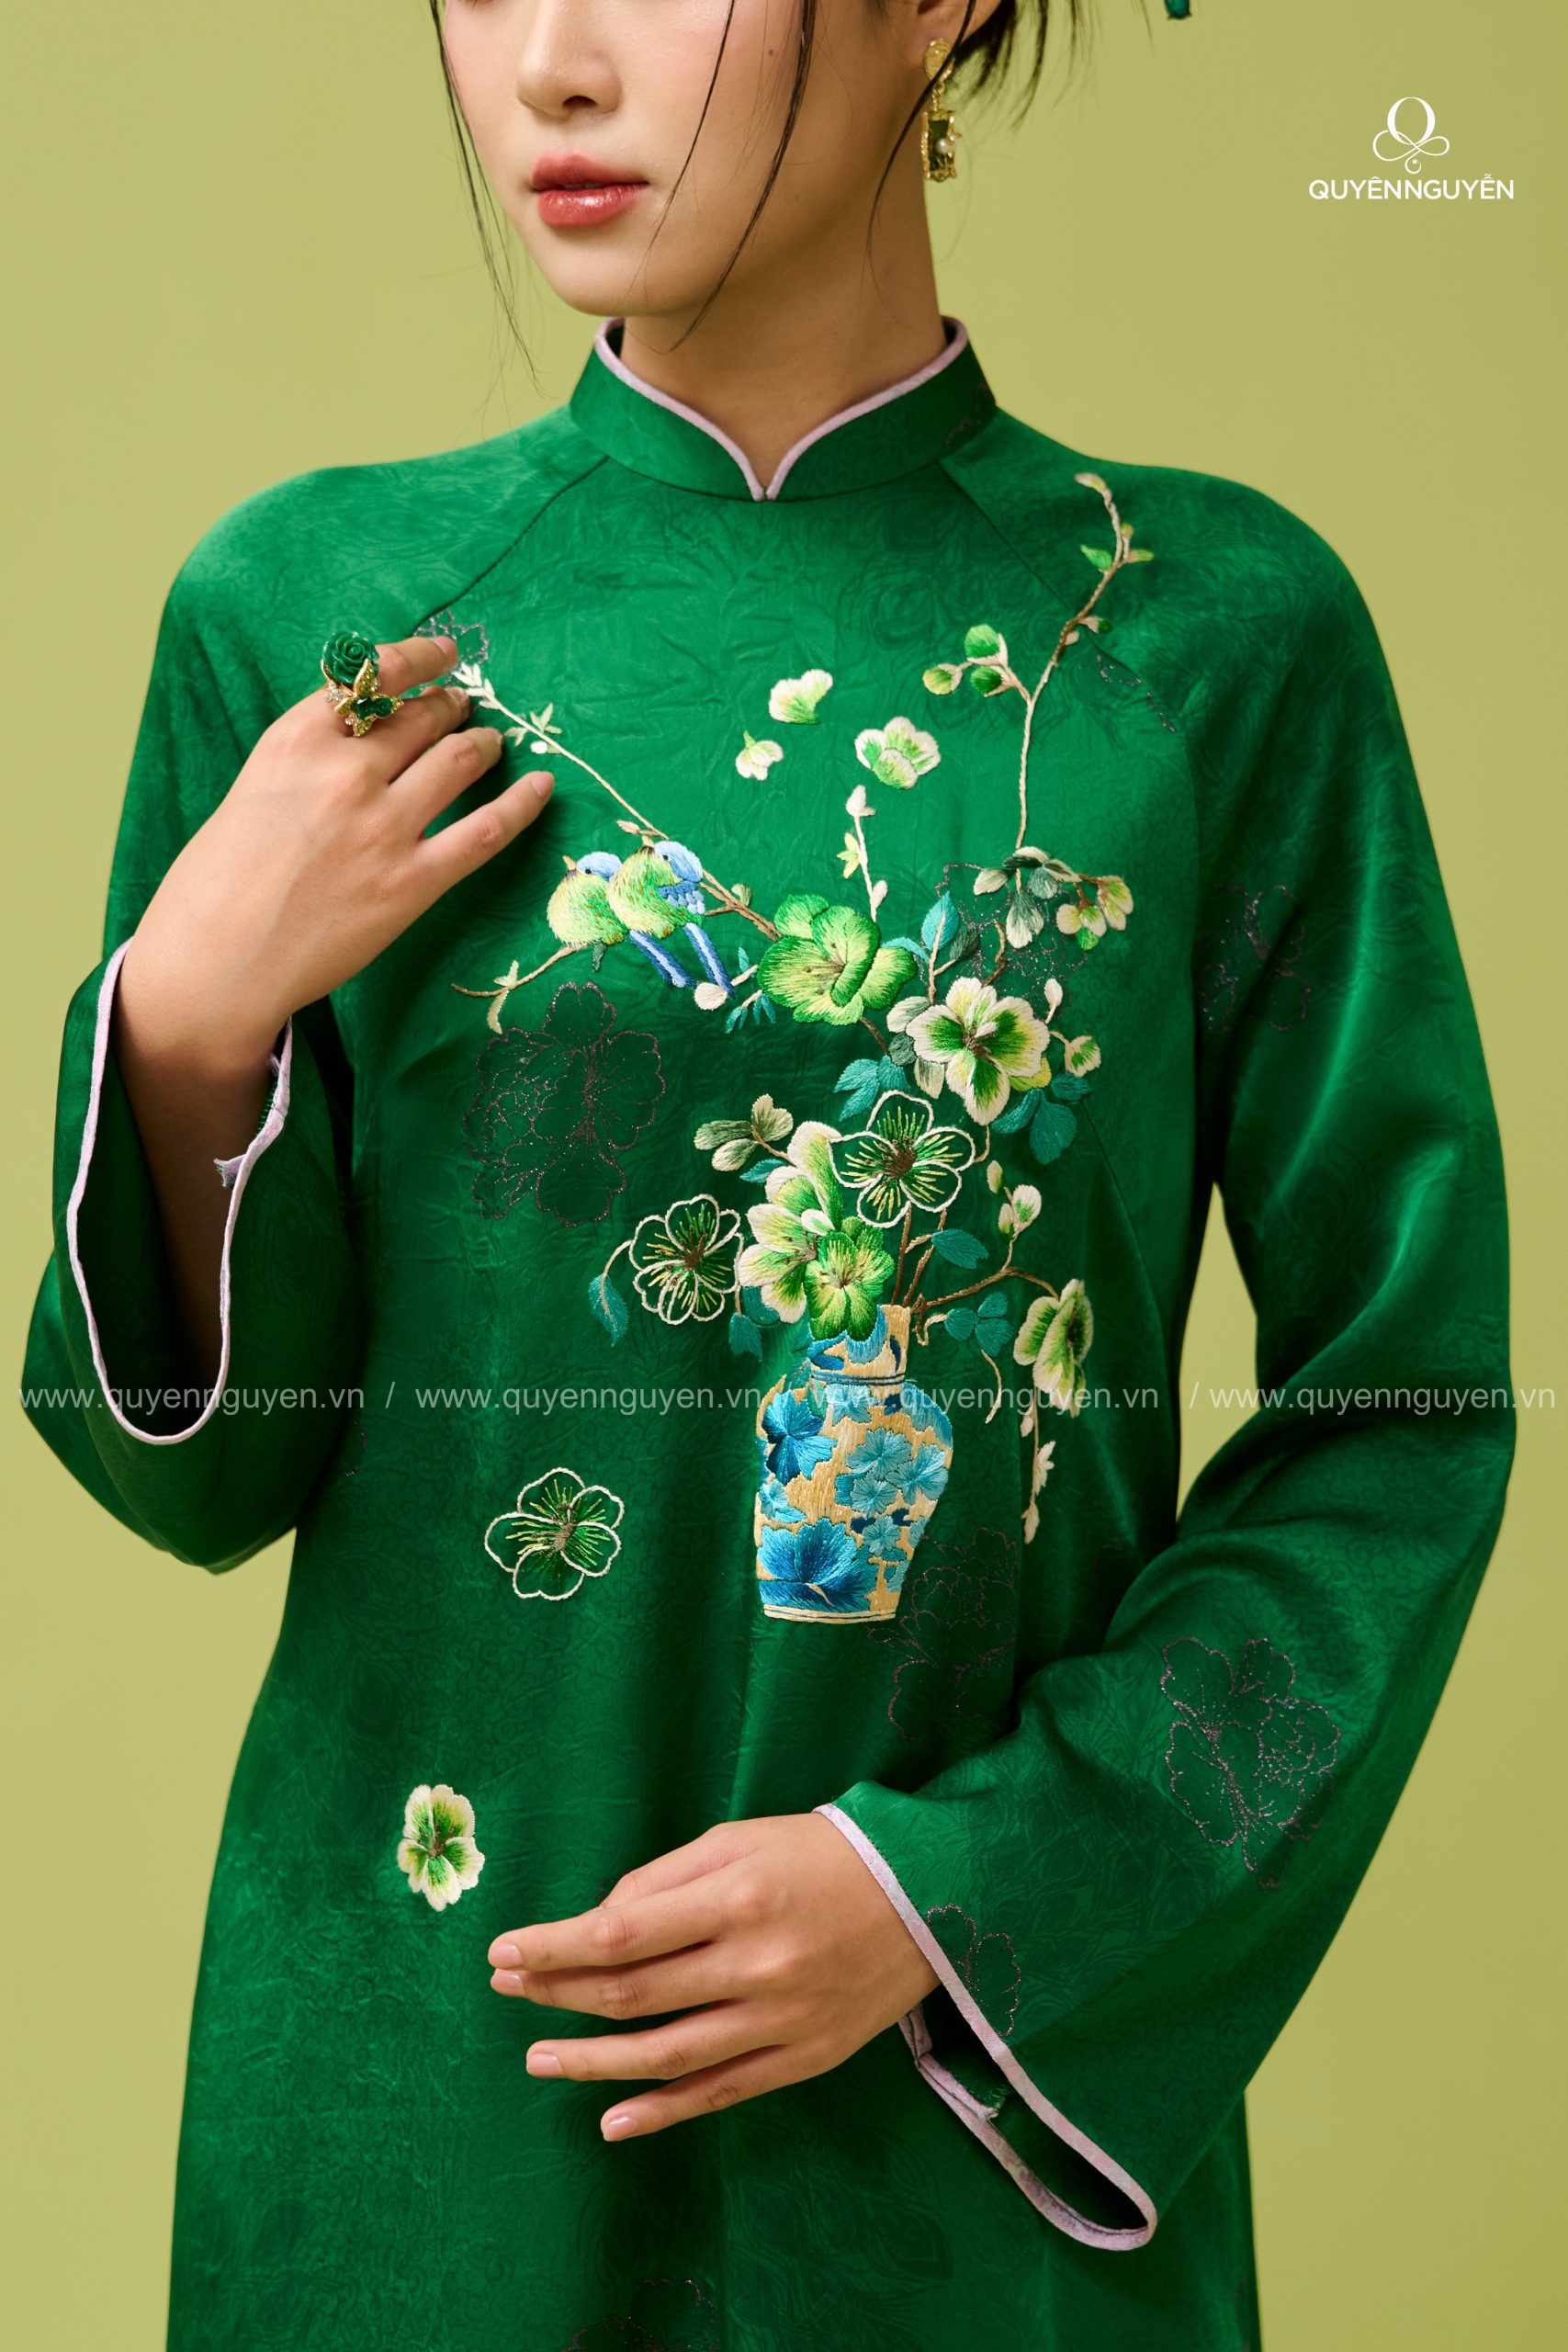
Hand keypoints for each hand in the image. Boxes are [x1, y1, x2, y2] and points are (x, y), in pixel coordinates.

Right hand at [118, 630, 554, 1076]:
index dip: (419, 659)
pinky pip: (485, 830)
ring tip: (491, 742)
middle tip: (463, 709)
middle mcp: (345, 772)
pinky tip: (542, 786)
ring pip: (458, 760)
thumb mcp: (254, 789)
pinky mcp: (412, 883)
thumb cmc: (217, 882)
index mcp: (296, 741)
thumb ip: (309, 759)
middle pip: (421, 718)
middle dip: (450, 708)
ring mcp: (384, 827)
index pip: (372, 677)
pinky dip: (521, 803)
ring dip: (482, 744)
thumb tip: (364, 739)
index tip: (445, 654)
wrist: (216, 961)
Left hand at [486, 1813, 940, 2140]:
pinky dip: (661, 2113)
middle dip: (558, 1995)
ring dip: (591, 2062)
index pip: (619, 1932)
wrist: (930, 1895)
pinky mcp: (803, 2059)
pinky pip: (719, 2094)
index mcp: (735, 1897)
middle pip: (632, 1994)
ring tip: (537, 2058)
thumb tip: (598, 1923)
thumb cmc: (820, 1854)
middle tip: (507, 1993)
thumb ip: (665, 1880)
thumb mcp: (740, 1840)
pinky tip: (611, 2121)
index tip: (503, 1951)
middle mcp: (754, 1964)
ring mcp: (780, 2020)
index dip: (552, 1947)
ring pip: (664, 2056)